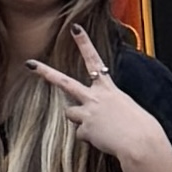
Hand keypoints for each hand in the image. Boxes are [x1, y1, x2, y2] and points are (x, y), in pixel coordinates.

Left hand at [25, 30, 171, 171]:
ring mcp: (88, 112)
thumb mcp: (126, 108)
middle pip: (65, 82)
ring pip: (70, 113)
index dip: (84, 43)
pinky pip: (81, 135)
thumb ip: (107, 106)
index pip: (94, 61)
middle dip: (46, 73)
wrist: (141, 142)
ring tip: (100, 128)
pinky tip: (104, 140)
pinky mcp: (85, 129)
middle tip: (30, 64)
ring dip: (80, 119)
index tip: (75, 28)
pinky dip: (90, 138)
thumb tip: (97, 115)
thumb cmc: (141, 127)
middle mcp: (96, 97)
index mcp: (109, 89)